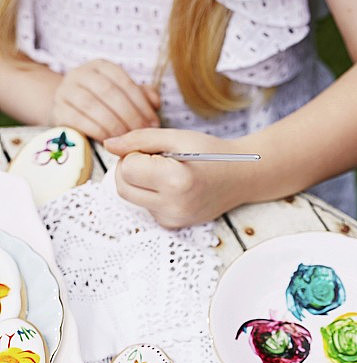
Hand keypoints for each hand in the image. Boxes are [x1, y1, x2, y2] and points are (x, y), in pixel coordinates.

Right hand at [48, 60, 159, 140]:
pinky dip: (97, 132)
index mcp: (101, 66)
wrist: (69, 110)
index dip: (141, 103)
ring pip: (92, 105)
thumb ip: (141, 96)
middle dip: (129, 116)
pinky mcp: (58, 110)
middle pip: (108, 92)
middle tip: (141, 134)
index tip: (153, 123)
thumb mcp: (123, 96)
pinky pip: (78, 120)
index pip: (123, 81)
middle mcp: (81, 74)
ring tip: (127, 140)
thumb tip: (155, 102)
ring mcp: (66, 91)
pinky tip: (110, 142)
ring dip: (114, 125)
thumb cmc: (103, 104)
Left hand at [104, 128, 257, 226]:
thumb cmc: (212, 153)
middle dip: (129, 169)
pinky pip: (146, 207)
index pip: (127, 168)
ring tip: (165, 172)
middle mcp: (173, 206)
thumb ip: (139, 139)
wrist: (242, 178)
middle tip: (153, 158)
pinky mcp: (173, 225)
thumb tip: (109, 145)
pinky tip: (172, 186)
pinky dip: (151, 194)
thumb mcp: (176, 137)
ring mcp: (173, 220)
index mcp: (175, 181)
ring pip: (131, 198)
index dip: (135, 154)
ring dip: (139, 182)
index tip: (155, 150)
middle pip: (122, 187)